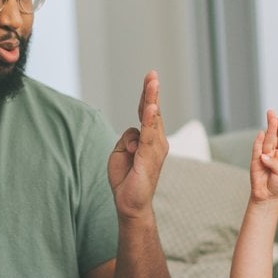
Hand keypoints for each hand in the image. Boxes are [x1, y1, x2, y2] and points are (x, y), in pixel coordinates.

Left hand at [107, 70, 166, 218]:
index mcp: (149, 139)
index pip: (147, 113)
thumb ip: (128, 137)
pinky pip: (148, 135)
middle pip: (152, 111)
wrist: (129, 204)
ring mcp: (155, 149)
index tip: (150, 77)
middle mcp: (157, 142)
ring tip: (152, 83)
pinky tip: (150, 108)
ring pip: (152, 119)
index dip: (147, 95)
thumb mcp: (121, 151)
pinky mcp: (149, 158)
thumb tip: (134, 133)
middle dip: (151, 91)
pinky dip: (149, 121)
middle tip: (152, 73)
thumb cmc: (126, 179)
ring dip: (151, 99)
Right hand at [249, 109, 277, 201]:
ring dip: (268, 130)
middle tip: (271, 112)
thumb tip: (263, 156)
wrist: (267, 196)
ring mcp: (263, 156)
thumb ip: (275, 164)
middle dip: (273, 124)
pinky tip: (261, 133)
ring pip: (266, 141)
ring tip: (270, 118)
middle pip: (273, 136)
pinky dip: (257, 142)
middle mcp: (272, 153)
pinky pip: (256, 150)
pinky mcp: (254, 162)